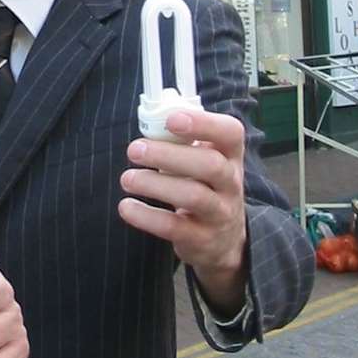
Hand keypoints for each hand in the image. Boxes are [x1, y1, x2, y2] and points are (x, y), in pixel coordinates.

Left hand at [118, 109, 247, 315]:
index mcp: (229, 155)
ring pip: (194, 196)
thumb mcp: (203, 159)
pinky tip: (127, 207)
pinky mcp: (202, 238)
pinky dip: (147, 217)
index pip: (230, 132)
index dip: (203, 123)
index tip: (171, 119)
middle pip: (210, 165)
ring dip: (155, 184)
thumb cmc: (204, 184)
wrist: (224, 239)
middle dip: (168, 155)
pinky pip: (175, 227)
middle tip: (134, 150)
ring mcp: (220, 212)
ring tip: (127, 178)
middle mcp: (231, 182)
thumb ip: (181, 139)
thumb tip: (148, 118)